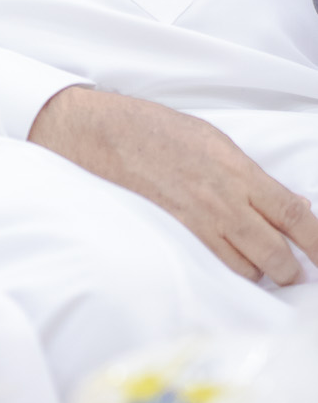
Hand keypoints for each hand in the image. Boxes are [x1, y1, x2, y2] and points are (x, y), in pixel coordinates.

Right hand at [29, 85, 317, 285]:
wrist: (105, 134)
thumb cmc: (160, 131)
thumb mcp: (216, 141)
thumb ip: (254, 176)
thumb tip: (292, 205)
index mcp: (239, 171)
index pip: (294, 213)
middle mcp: (224, 200)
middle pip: (277, 252)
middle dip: (294, 269)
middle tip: (301, 272)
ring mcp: (199, 221)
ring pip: (249, 267)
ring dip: (263, 271)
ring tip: (267, 266)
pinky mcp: (178, 234)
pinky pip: (218, 264)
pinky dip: (235, 269)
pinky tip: (237, 263)